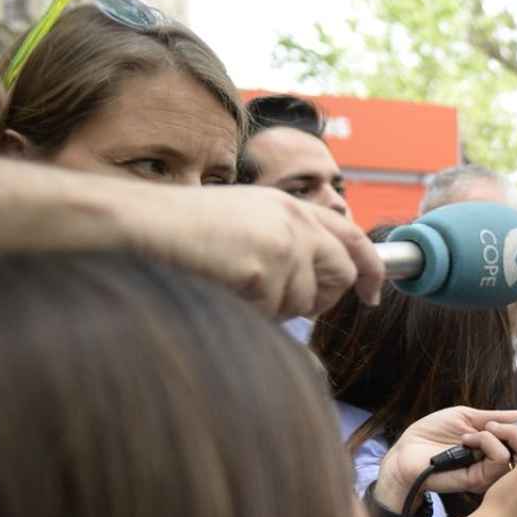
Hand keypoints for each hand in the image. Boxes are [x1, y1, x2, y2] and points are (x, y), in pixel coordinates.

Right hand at [135, 184, 383, 317]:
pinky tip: (226, 288)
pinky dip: (252, 310)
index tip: (372, 293)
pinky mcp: (265, 266)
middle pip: (343, 273)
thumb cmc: (185, 230)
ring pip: (308, 300)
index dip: (370, 268)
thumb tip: (315, 282)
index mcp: (290, 206)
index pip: (352, 236)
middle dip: (324, 298)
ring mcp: (283, 241)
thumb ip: (287, 242)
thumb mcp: (247, 222)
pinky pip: (275, 310)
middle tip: (291, 304)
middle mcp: (295, 219)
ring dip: (278, 307)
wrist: (144, 224)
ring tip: (238, 285)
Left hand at [376, 407, 516, 510]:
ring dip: (497, 434)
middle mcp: (498, 463)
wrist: (406, 452)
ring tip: (474, 433)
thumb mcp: (469, 417)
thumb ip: (499, 418)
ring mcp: (491, 473)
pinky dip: (488, 443)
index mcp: (499, 447)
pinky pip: (500, 460)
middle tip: (495, 424)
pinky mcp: (480, 480)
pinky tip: (468, 440)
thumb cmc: (432, 433)